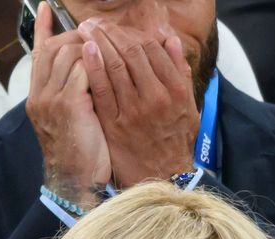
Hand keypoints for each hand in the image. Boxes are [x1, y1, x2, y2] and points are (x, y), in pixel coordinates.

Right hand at [27, 2, 110, 206]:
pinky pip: (84, 68)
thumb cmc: (81, 157)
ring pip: (70, 52)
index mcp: (38, 98)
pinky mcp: (67, 104)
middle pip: (54, 46)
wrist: (78, 184)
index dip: (41, 30)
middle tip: (100, 34)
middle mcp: (39, 96)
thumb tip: (88, 67)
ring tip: (112, 49)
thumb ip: (74, 93)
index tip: (45, 7)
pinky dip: (99, 62)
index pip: (38, 53)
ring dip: (94, 47)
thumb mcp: (73, 120)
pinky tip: (114, 63)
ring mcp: (50, 99)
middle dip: (78, 36)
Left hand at [80, 23, 197, 185]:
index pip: (151, 48)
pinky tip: (86, 52)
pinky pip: (102, 91)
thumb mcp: (188, 107)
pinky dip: (94, 68)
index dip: (131, 32)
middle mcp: (155, 96)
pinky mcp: (115, 126)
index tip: (117, 27)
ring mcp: (134, 111)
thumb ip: (180, 73)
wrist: (162, 179)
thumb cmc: (175, 142)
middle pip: (131, 52)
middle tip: (95, 23)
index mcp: (174, 89)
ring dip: (98, 43)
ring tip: (86, 30)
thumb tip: (170, 41)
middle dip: (111, 32)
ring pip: (115, 66)